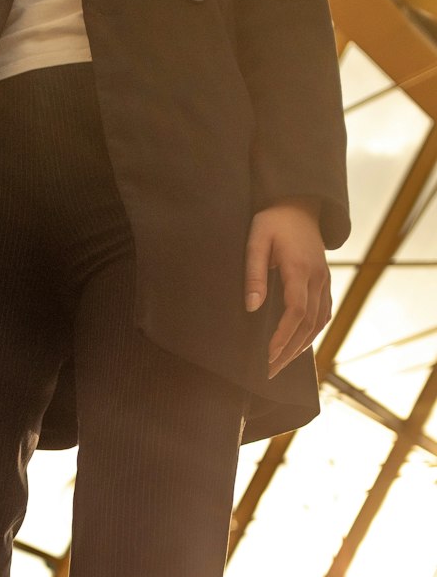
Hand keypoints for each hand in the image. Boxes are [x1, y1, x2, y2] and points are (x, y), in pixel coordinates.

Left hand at [244, 196, 332, 379]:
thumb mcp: (256, 241)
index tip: (268, 356)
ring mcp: (325, 280)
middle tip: (269, 371)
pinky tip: (298, 346)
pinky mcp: (325, 282)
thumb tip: (252, 307)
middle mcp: (317, 278)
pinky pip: (323, 314)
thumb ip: (254, 274)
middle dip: (289, 351)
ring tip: (281, 365)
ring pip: (319, 323)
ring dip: (301, 347)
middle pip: (308, 324)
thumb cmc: (273, 222)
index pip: (295, 312)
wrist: (299, 205)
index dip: (283, 337)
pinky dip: (312, 333)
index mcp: (299, 269)